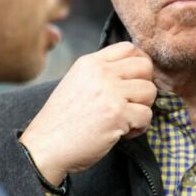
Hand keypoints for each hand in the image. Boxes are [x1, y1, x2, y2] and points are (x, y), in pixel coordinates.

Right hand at [19, 41, 155, 184]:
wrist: (45, 147)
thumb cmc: (61, 121)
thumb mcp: (76, 83)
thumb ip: (101, 74)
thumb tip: (132, 75)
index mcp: (90, 63)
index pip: (129, 48)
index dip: (139, 64)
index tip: (135, 82)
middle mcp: (101, 73)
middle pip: (145, 66)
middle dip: (145, 86)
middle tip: (132, 104)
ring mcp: (110, 92)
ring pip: (150, 91)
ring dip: (143, 109)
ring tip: (125, 121)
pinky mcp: (118, 114)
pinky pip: (147, 115)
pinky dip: (139, 128)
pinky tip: (122, 133)